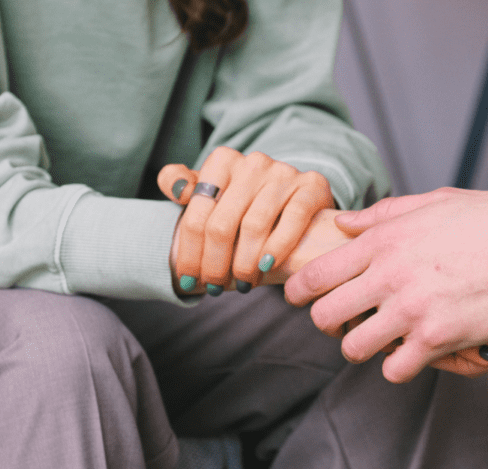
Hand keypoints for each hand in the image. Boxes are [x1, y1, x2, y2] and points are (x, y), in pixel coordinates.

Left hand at [158, 147, 334, 293]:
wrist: (296, 197)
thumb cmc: (244, 202)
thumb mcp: (211, 191)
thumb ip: (182, 184)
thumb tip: (176, 188)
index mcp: (222, 161)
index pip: (197, 215)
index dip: (189, 254)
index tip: (188, 281)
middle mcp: (252, 162)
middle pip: (222, 225)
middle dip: (215, 265)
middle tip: (215, 288)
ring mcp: (283, 172)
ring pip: (254, 226)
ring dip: (244, 264)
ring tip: (242, 284)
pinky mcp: (312, 185)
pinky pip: (292, 220)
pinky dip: (277, 248)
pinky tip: (266, 267)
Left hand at [285, 187, 487, 382]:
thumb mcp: (440, 202)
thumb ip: (387, 213)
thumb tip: (345, 221)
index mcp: (385, 239)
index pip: (316, 272)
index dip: (297, 290)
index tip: (297, 297)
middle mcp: (389, 274)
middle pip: (324, 315)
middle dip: (326, 323)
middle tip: (341, 323)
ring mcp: (411, 309)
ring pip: (353, 347)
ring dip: (361, 347)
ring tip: (377, 340)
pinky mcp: (437, 340)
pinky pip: (393, 369)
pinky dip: (398, 366)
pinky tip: (411, 354)